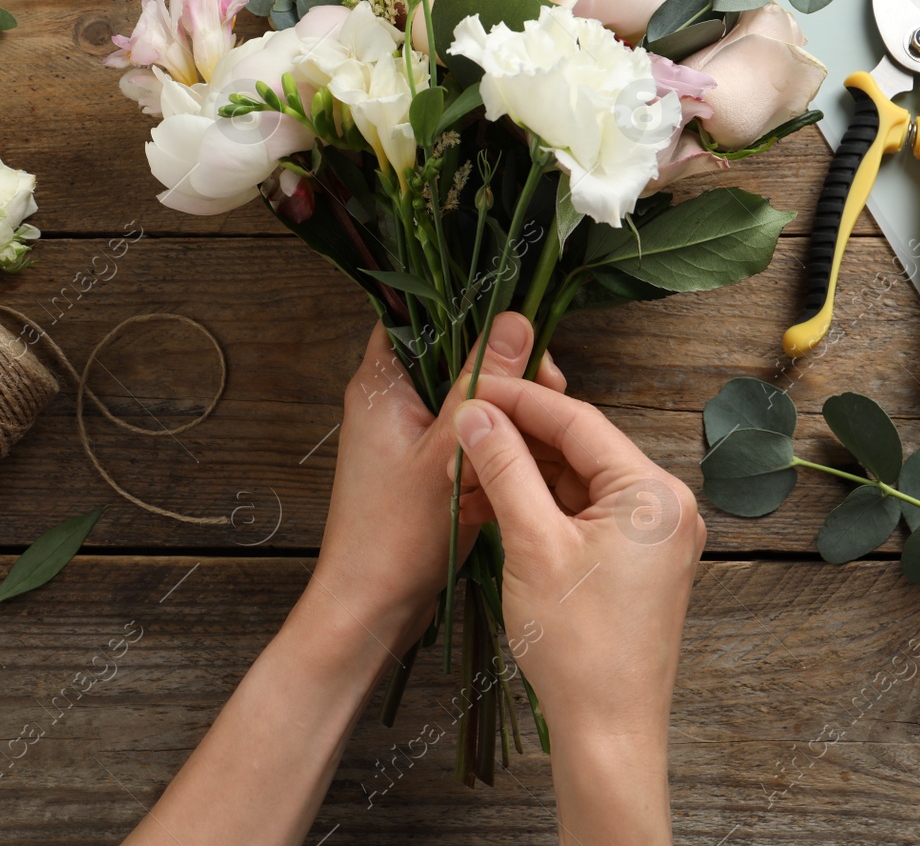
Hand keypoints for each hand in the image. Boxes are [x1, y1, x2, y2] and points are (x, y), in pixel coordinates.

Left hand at [312, 312, 565, 645]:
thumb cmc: (395, 536)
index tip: (518, 326)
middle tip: (548, 383)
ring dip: (504, 407)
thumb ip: (482, 385)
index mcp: (381, 385)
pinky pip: (465, 434)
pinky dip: (494, 440)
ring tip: (542, 423)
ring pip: (465, 397)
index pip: (417, 313)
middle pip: (452, 355)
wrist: (371, 608)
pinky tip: (525, 455)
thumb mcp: (448, 453)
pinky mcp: (422, 466)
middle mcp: (388, 401)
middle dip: (502, 366)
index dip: (469, 311)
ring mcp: (405, 435)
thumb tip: (515, 318)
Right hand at [450, 377, 705, 844]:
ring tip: (469, 467)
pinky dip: (543, 505)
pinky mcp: (636, 563)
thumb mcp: (532, 544)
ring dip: (526, 472)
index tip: (474, 384)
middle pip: (580, 448)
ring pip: (579, 481)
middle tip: (462, 429)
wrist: (608, 733)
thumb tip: (476, 413)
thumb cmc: (579, 646)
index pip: (578, 421)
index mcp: (654, 493)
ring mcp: (654, 537)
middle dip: (518, 438)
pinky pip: (585, 514)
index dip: (520, 399)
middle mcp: (665, 506)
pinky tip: (497, 501)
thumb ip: (505, 469)